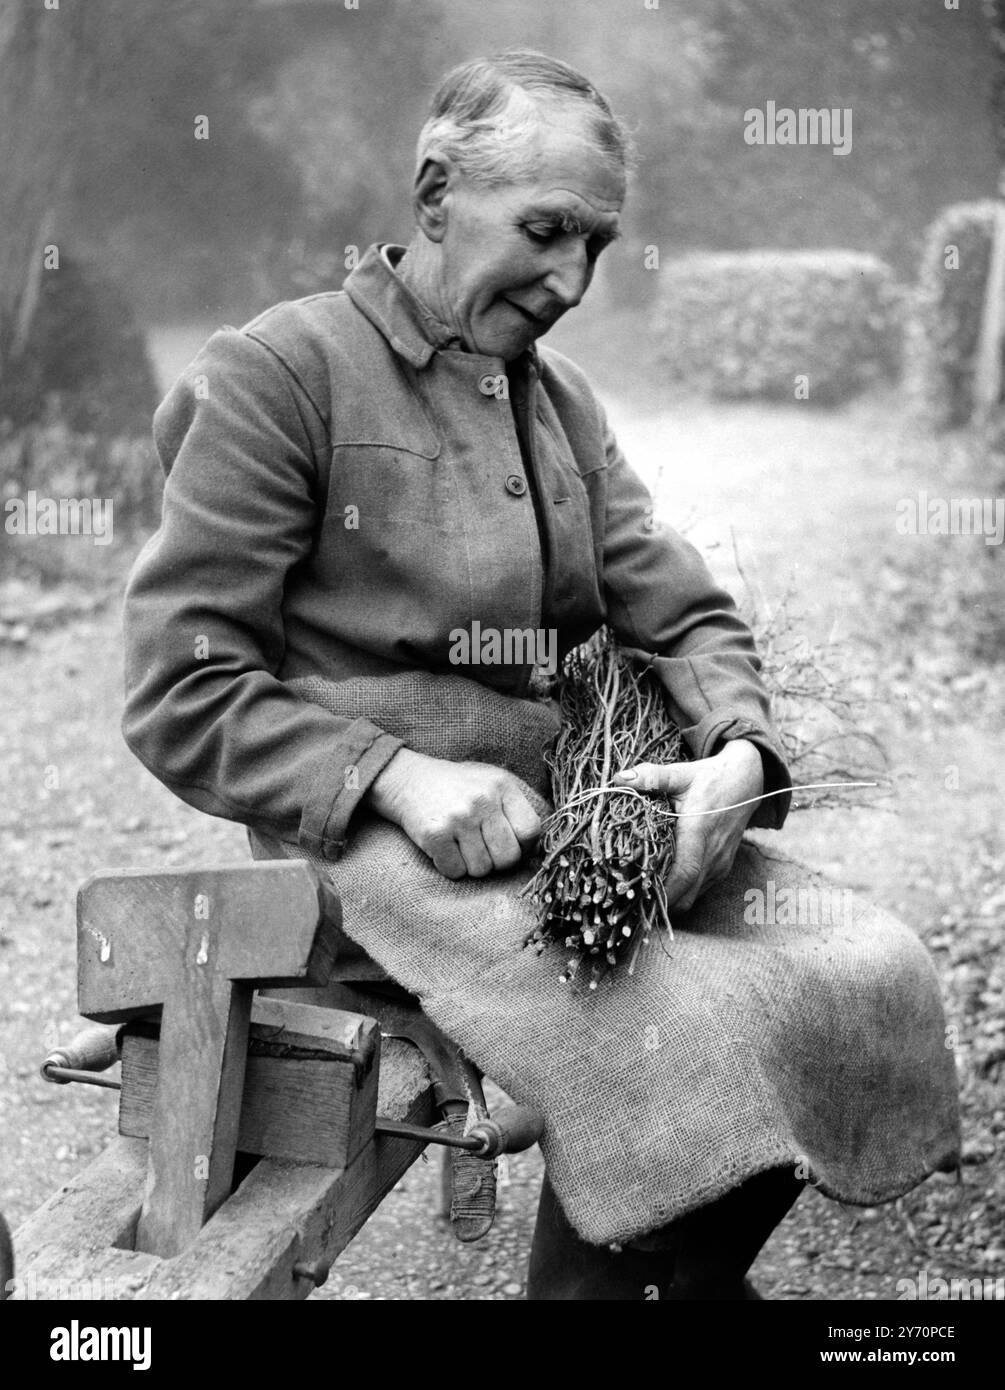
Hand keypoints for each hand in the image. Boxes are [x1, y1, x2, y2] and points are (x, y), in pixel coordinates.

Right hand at [365, 748, 541, 879]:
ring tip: (461, 843)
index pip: (531, 831)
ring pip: (481, 869)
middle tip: (482, 847)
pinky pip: (455, 872)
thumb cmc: (458, 789)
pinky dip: (450, 866)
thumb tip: (538, 850)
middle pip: (508, 858)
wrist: (409, 780)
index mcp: (502, 786)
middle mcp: (482, 800)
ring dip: (471, 864)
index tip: (509, 842)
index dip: (523, 845)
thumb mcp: (491, 784)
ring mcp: (458, 817)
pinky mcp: (435, 834)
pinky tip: (445, 848)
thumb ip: (515, 810)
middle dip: (497, 860)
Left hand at [611, 739, 763, 912]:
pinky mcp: (722, 868)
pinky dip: (681, 892)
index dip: (662, 890)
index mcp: (699, 831)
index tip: (636, 895)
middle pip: (685, 895)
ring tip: (642, 891)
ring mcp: (719, 864)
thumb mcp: (680, 774)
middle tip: (630, 897)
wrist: (745, 783)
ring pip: (692, 897)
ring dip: (670, 899)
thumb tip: (619, 777)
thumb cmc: (709, 778)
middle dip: (658, 902)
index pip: (684, 872)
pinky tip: (662, 882)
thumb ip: (651, 776)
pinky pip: (700, 890)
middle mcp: (713, 853)